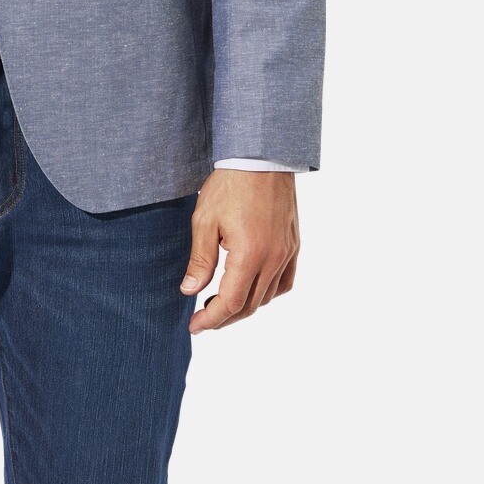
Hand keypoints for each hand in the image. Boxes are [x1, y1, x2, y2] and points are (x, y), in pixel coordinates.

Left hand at [181, 170, 298, 334]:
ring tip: (220, 301)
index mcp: (250, 254)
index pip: (230, 302)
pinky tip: (251, 287)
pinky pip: (285, 281)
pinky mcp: (293, 244)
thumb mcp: (204, 221)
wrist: (260, 157)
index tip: (194, 327)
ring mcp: (287, 252)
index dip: (211, 319)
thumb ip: (200, 260)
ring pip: (267, 296)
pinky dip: (268, 292)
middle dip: (224, 317)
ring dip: (245, 305)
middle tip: (202, 319)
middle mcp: (274, 258)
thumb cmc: (229, 184)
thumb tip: (189, 291)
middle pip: (250, 305)